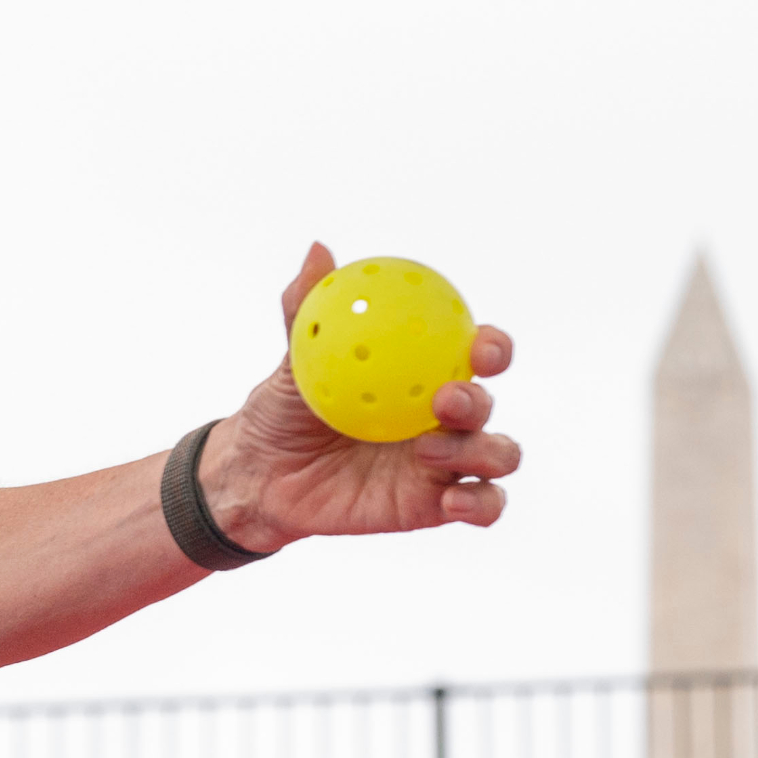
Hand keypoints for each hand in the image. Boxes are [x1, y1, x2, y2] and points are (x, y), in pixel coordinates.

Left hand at [196, 243, 518, 550]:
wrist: (260, 475)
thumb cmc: (281, 409)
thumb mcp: (291, 360)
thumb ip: (308, 310)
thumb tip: (318, 251)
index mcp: (424, 373)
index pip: (475, 352)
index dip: (492, 346)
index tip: (479, 346)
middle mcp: (444, 416)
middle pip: (488, 403)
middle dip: (479, 399)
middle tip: (444, 399)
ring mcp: (445, 462)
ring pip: (498, 454)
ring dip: (480, 451)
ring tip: (428, 450)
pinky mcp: (437, 505)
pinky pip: (482, 505)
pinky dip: (483, 504)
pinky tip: (454, 501)